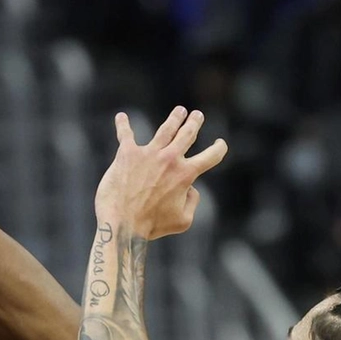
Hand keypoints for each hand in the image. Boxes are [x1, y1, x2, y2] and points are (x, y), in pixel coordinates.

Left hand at [94, 107, 227, 239]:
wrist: (122, 224)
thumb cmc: (152, 226)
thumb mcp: (183, 221)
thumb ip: (192, 202)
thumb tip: (191, 188)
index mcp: (186, 174)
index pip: (210, 156)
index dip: (219, 149)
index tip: (220, 145)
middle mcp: (169, 159)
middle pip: (187, 134)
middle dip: (194, 123)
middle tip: (197, 115)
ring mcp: (148, 153)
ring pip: (166, 129)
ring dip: (174, 118)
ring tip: (179, 111)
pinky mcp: (127, 153)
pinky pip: (125, 134)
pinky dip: (123, 124)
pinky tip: (121, 117)